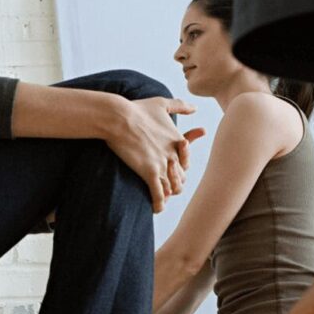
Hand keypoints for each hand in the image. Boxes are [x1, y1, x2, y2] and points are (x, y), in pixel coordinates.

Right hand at [106, 96, 199, 212]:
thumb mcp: (162, 103)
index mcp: (176, 141)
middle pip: (180, 178)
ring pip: (172, 189)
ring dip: (167, 195)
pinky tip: (155, 210)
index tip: (169, 172)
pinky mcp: (149, 172)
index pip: (185, 163)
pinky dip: (159, 204)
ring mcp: (162, 165)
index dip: (179, 170)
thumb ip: (180, 105)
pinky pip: (159, 195)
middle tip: (164, 189)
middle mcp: (173, 155)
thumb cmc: (137, 108)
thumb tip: (194, 108)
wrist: (119, 117)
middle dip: (173, 184)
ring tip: (159, 199)